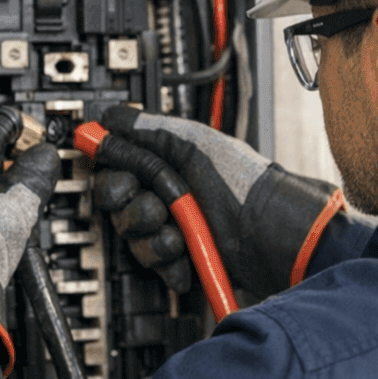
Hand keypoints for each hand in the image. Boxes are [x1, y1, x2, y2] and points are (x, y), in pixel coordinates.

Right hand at [93, 106, 343, 299]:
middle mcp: (164, 193)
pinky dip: (167, 259)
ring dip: (152, 234)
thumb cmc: (241, 183)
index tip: (123, 179)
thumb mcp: (194, 143)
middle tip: (157, 206)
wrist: (267, 232)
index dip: (112, 174)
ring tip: (178, 232)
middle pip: (117, 205)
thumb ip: (148, 129)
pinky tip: (185, 251)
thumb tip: (110, 117)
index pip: (116, 167)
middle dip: (134, 207)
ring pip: (131, 235)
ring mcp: (171, 225)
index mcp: (165, 162)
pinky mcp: (178, 256)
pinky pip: (152, 262)